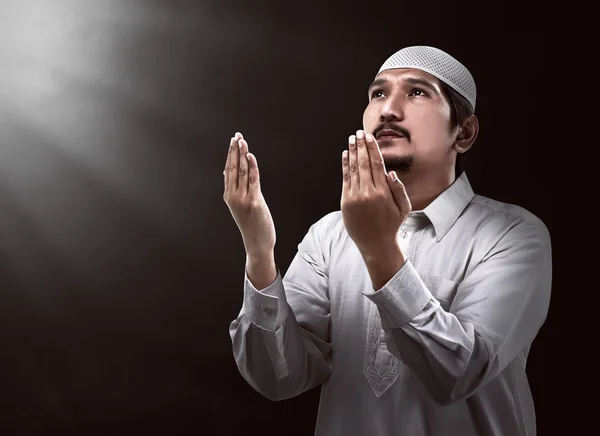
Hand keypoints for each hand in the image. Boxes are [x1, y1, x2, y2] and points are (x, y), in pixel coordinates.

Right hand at [223, 132, 275, 258]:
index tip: (233, 140)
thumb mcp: (239, 205)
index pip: (229, 170)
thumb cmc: (251, 224)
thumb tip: (227, 172)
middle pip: (233, 168)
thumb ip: (235, 188)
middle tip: (237, 135)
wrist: (257, 243)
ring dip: (243, 154)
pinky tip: (251, 155)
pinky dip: (252, 166)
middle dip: (235, 150)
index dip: (231, 154)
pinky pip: (253, 180)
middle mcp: (233, 196)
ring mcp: (243, 199)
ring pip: (242, 172)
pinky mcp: (254, 202)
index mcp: (229, 195)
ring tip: (243, 141)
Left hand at [341, 130, 411, 256]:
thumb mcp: (404, 208)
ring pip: (353, 169)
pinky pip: (345, 180)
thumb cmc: (392, 225)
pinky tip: (345, 155)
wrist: (376, 244)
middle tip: (358, 133)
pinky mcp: (345, 202)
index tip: (369, 137)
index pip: (377, 164)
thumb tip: (390, 172)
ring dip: (352, 152)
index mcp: (383, 192)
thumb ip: (399, 189)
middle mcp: (368, 193)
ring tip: (351, 139)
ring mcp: (355, 197)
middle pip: (364, 163)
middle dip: (361, 146)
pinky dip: (345, 166)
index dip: (372, 148)